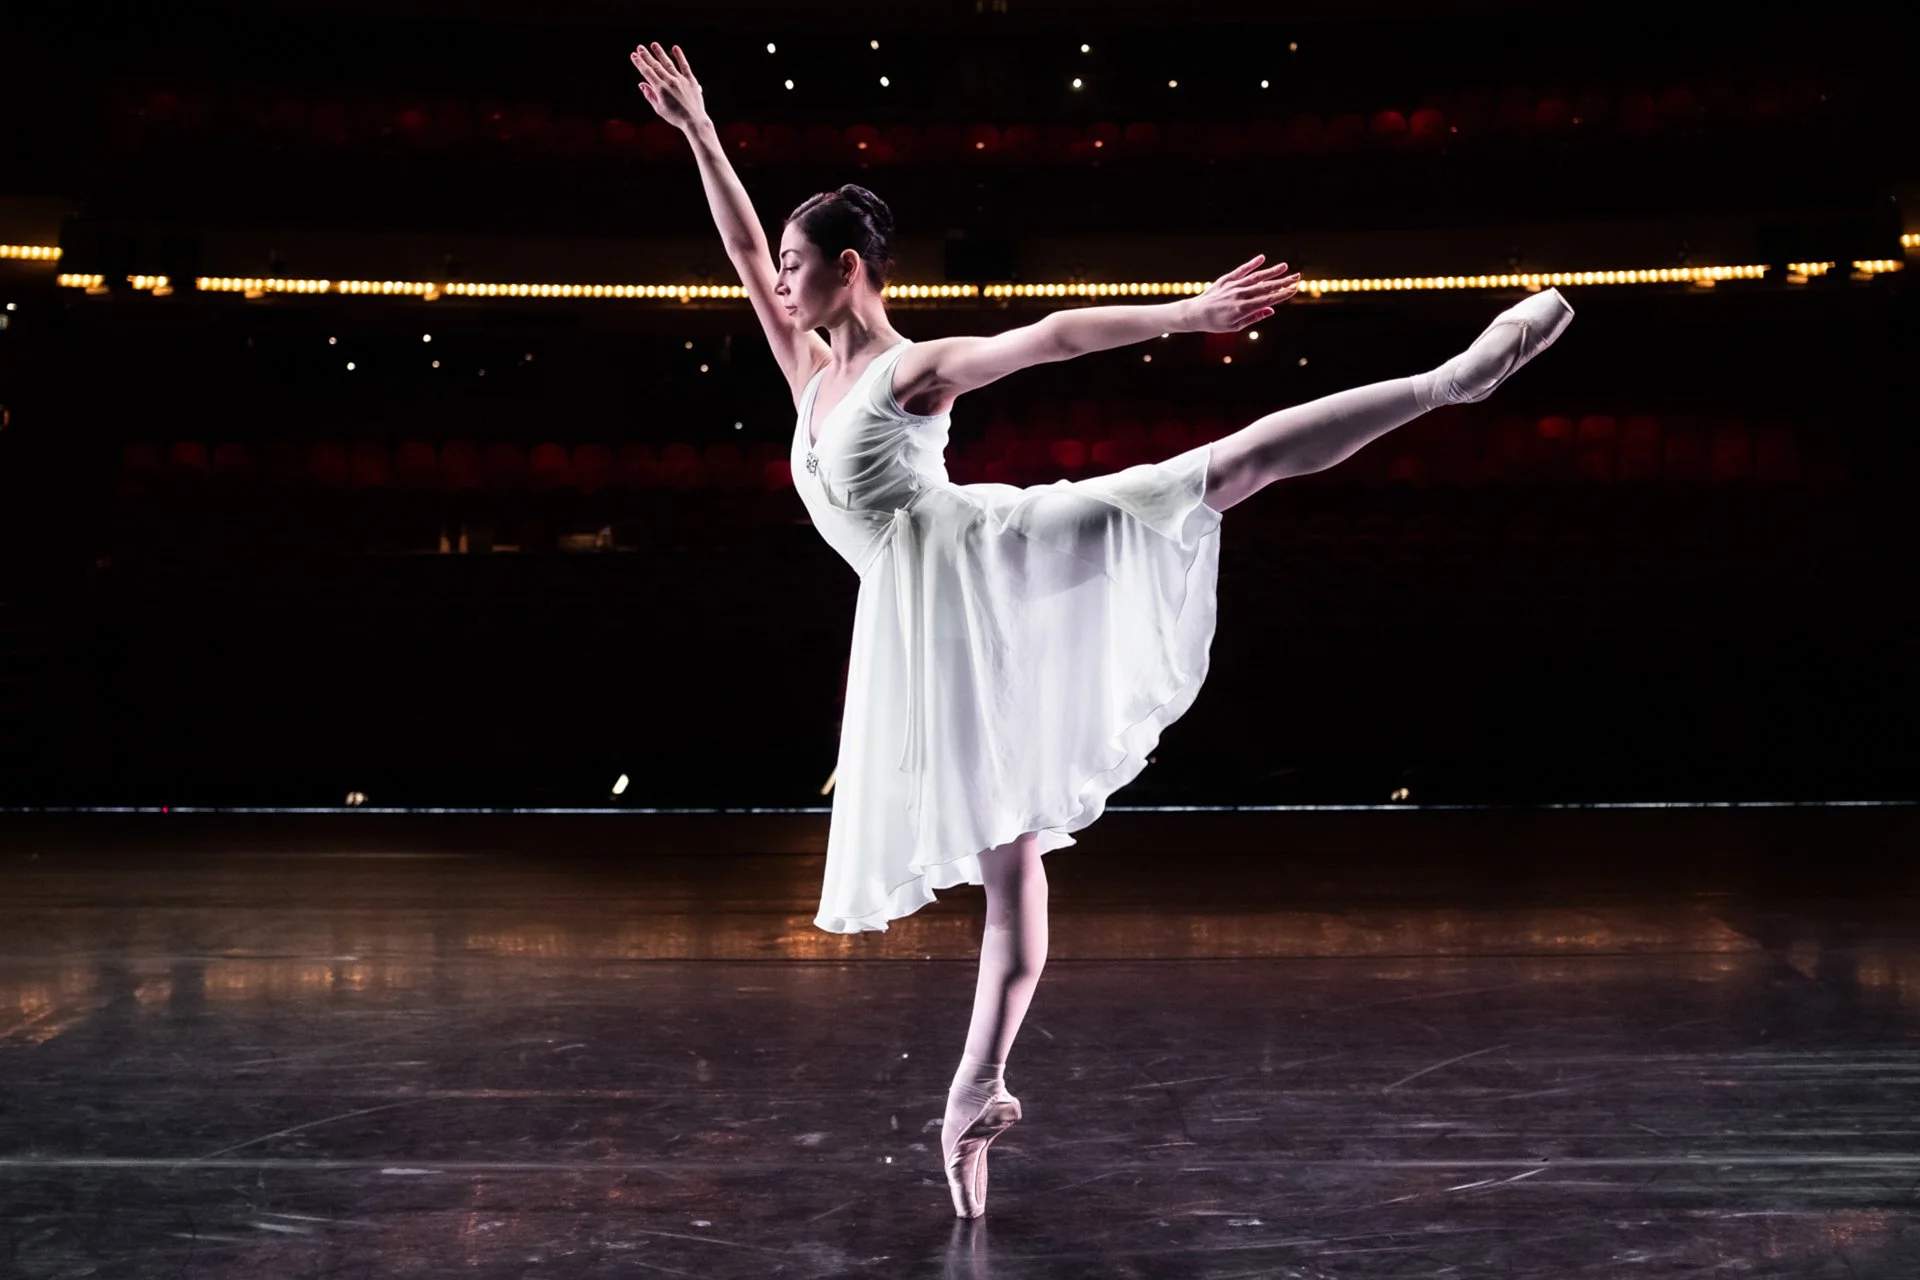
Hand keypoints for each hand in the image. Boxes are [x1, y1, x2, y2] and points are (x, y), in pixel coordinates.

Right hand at [630, 41, 707, 132]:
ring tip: (654, 44)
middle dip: (646, 56)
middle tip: (639, 47)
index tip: (633, 55)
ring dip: (660, 53)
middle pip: (656, 66)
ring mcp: (681, 80)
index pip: (647, 73)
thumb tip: (641, 83)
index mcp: (660, 89)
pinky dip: (680, 56)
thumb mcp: (659, 109)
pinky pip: (685, 66)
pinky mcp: (691, 80)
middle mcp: (670, 82)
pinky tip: (675, 47)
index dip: (639, 63)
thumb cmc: (675, 117)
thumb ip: (650, 95)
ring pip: (668, 63)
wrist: (694, 121)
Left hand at [1180, 255, 1300, 332]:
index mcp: (1243, 309)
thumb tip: (1272, 309)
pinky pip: (1241, 270)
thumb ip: (1254, 317)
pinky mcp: (1226, 279)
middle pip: (1265, 287)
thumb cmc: (1216, 323)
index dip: (1282, 294)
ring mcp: (1233, 286)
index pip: (1267, 300)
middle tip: (1298, 277)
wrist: (1195, 313)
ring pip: (1256, 277)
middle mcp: (1239, 295)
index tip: (1294, 289)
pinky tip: (1262, 258)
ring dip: (1271, 272)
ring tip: (1285, 266)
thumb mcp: (1235, 326)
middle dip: (1283, 282)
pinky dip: (1252, 264)